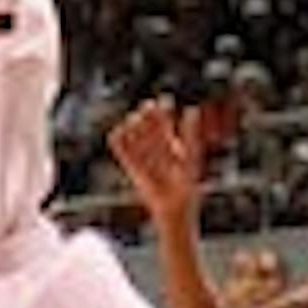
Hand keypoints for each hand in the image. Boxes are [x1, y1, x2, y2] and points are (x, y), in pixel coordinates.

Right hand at [108, 99, 203, 222]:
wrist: (175, 208)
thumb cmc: (186, 185)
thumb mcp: (190, 156)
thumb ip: (190, 134)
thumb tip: (192, 109)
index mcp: (173, 148)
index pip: (165, 125)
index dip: (164, 112)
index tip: (164, 99)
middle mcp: (157, 152)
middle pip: (150, 130)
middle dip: (148, 118)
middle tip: (147, 105)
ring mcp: (145, 160)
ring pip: (137, 140)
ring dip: (134, 128)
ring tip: (133, 117)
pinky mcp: (133, 171)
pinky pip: (124, 155)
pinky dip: (119, 144)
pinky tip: (116, 133)